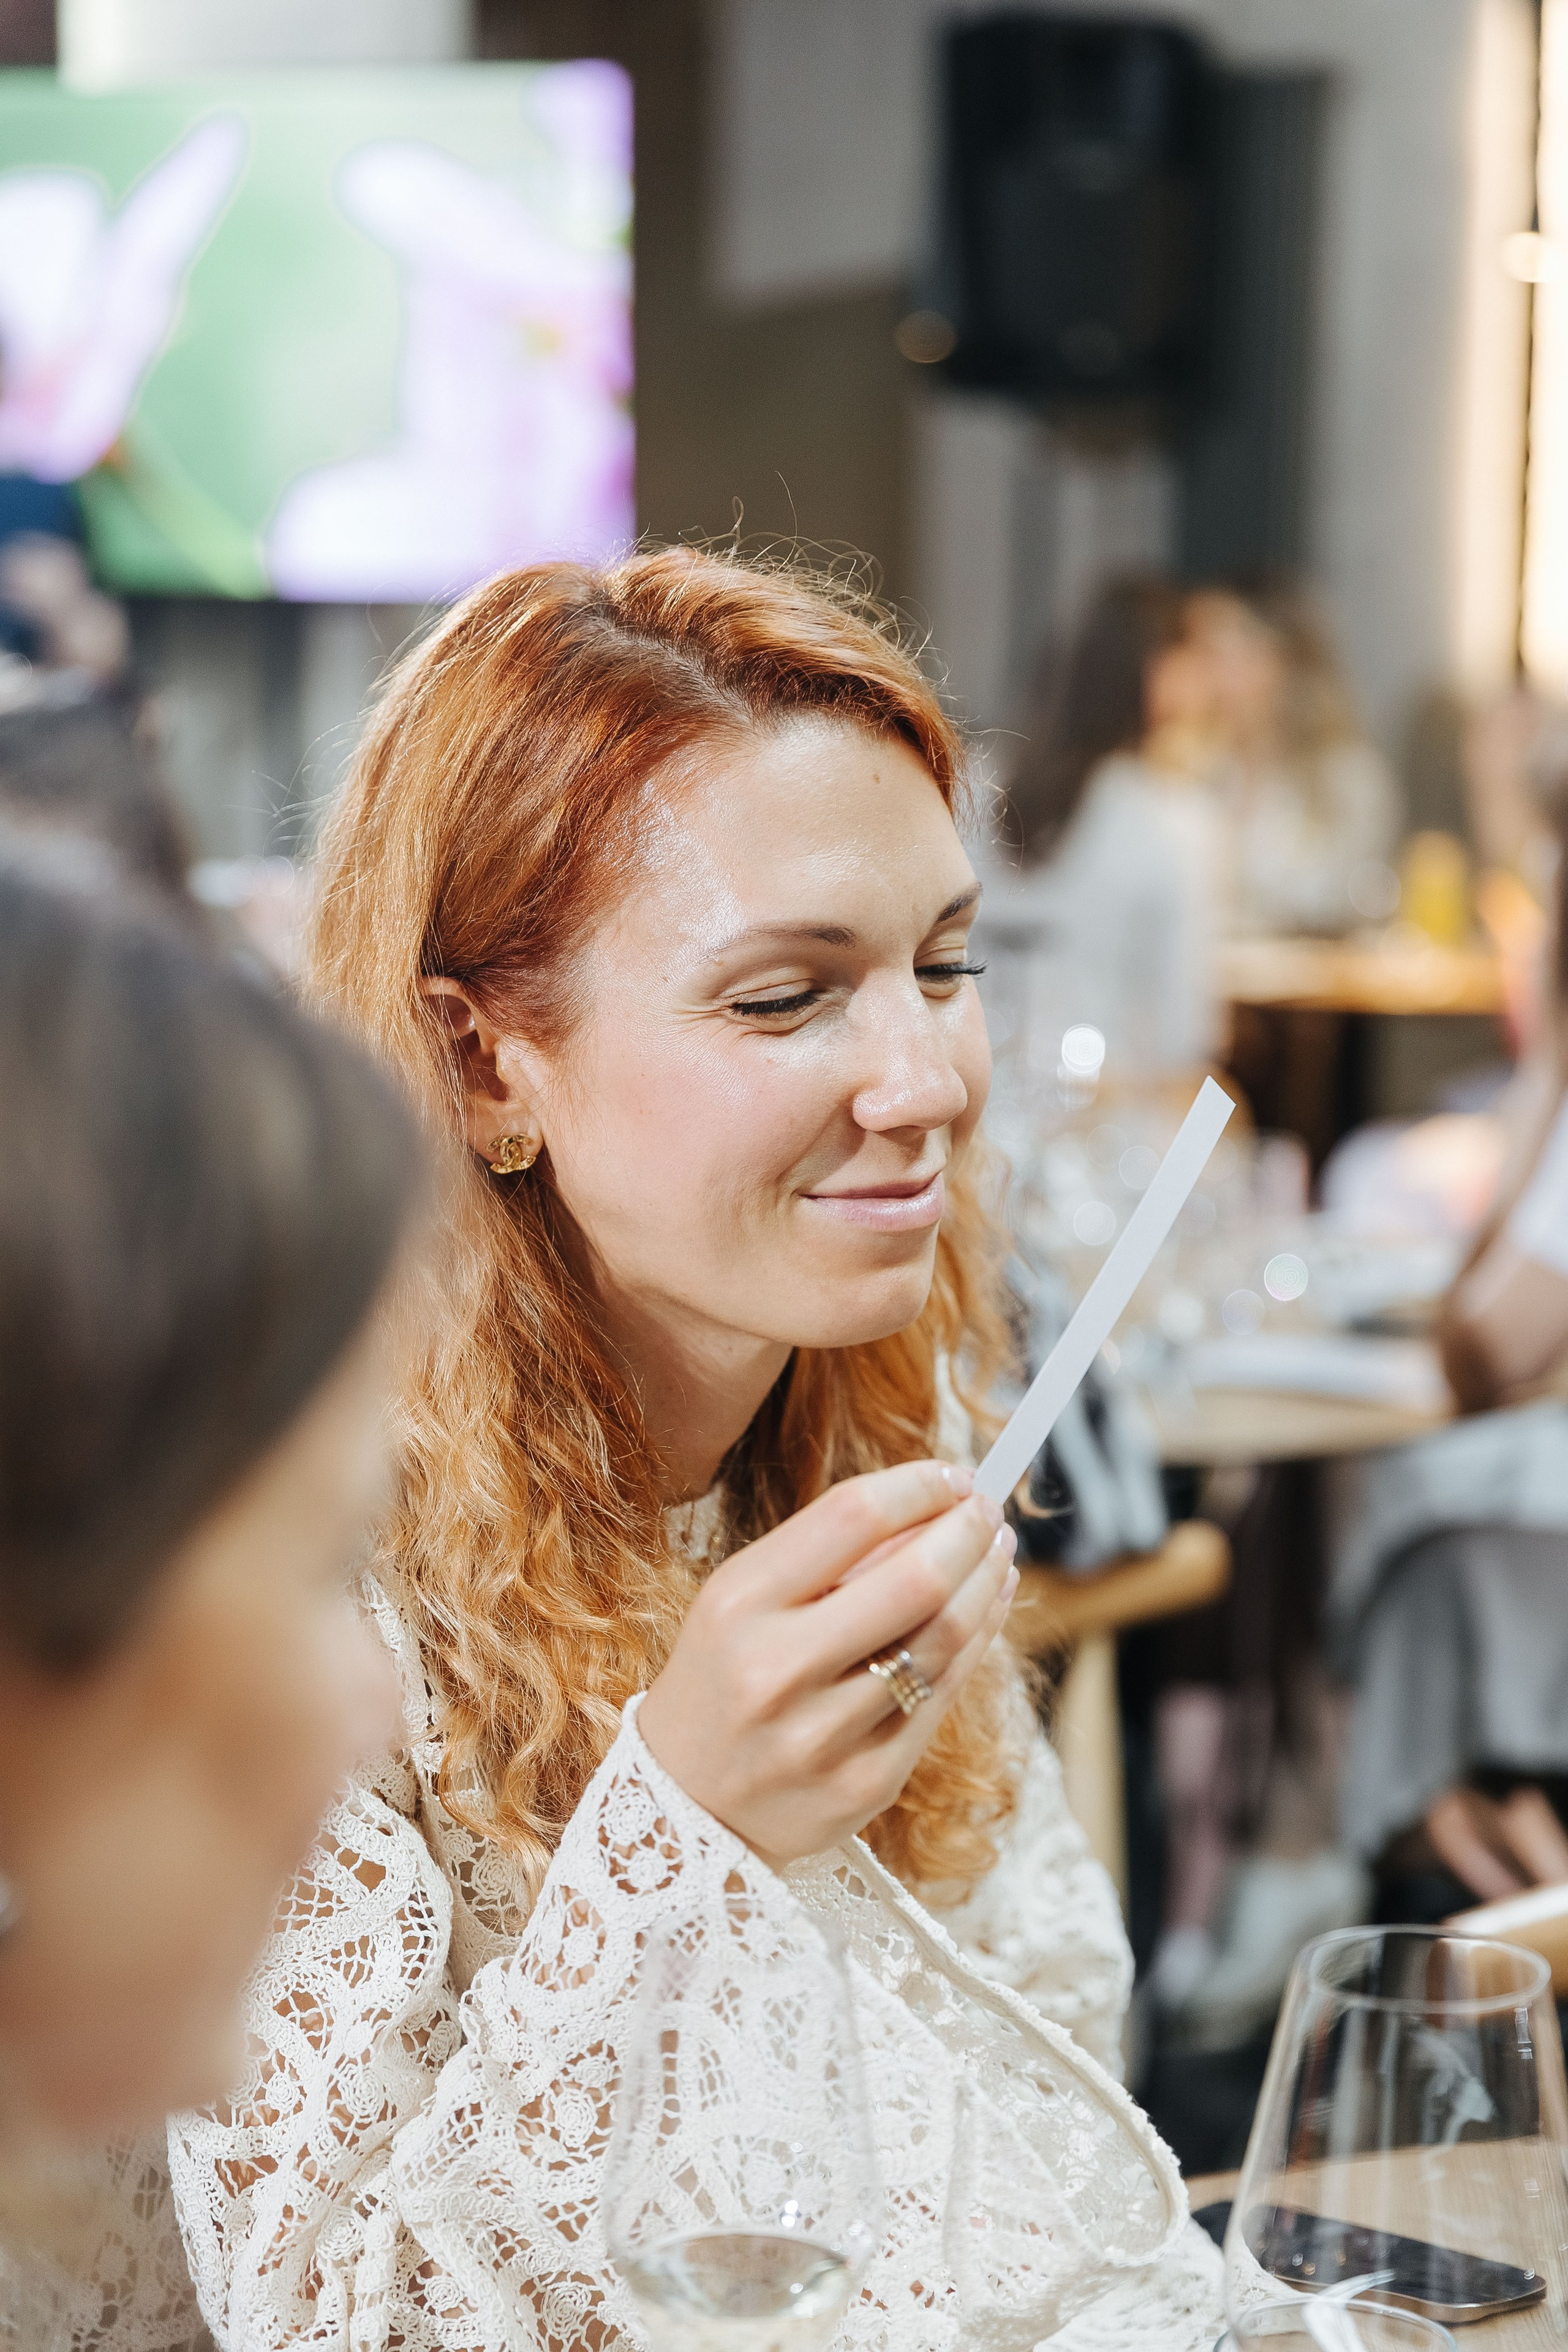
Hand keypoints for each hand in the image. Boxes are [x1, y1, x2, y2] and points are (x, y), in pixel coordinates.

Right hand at [637, 1460, 1018, 1866]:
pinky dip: (978, 1640)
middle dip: (969, 1530)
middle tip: (987, 1507)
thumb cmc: (722, 1678)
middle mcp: (779, 1669)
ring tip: (997, 1551)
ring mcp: (825, 1735)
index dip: (918, 1486)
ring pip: (943, 1639)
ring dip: (986, 1581)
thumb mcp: (743, 1601)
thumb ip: (830, 1555)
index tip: (952, 1473)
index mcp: (739, 1604)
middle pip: (916, 1578)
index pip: (853, 1516)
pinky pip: (943, 1696)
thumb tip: (935, 1505)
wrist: (684, 1806)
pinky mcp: (866, 1784)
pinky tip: (988, 1607)